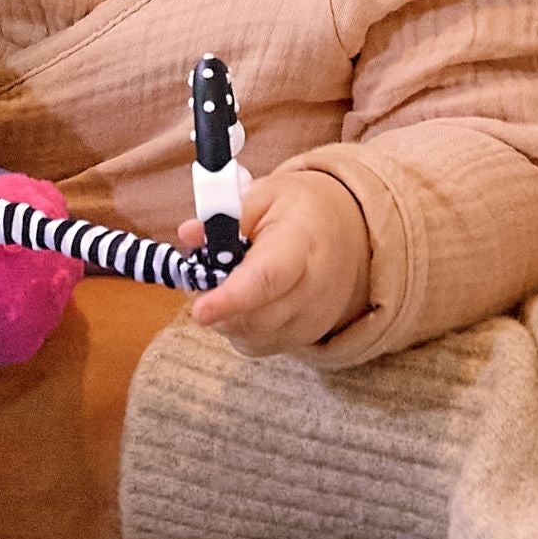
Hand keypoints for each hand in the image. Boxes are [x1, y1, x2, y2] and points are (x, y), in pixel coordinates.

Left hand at [180, 167, 370, 355]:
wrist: (348, 234)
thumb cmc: (300, 211)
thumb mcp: (266, 194)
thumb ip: (226, 214)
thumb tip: (190, 234)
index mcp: (302, 243)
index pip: (267, 278)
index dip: (231, 298)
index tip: (200, 310)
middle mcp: (313, 288)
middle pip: (256, 317)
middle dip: (217, 304)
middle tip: (204, 275)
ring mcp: (312, 318)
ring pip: (252, 335)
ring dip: (225, 316)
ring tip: (227, 280)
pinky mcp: (304, 337)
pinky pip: (257, 344)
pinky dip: (239, 327)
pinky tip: (242, 300)